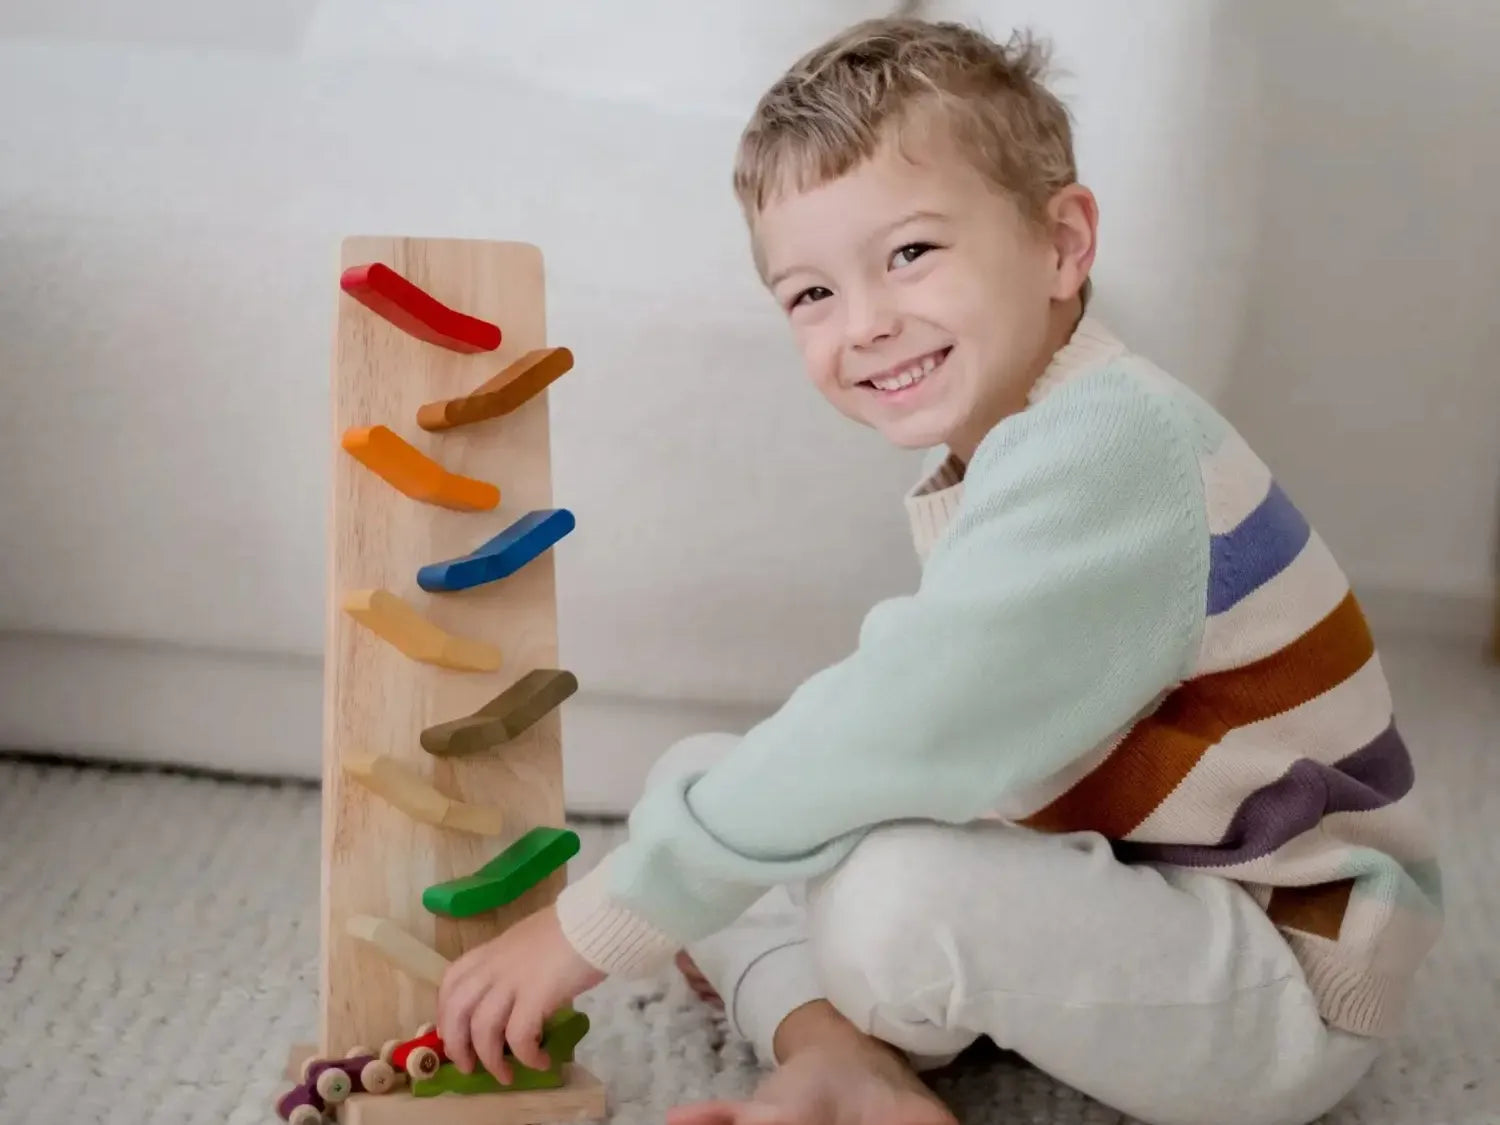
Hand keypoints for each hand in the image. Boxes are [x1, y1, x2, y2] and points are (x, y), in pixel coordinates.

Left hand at [436, 905, 604, 1082]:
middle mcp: (495, 966)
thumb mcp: (531, 941)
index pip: (452, 982)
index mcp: (492, 951)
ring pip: (482, 1029)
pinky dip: (526, 1056)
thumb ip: (515, 963)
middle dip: (457, 1045)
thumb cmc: (573, 928)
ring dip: (490, 1060)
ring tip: (506, 1076)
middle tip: (468, 1067)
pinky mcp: (536, 996)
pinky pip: (519, 1036)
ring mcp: (513, 980)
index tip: (453, 1035)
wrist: (598, 921)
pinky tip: (541, 1062)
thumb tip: (516, 992)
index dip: (445, 1013)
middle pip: (457, 1010)